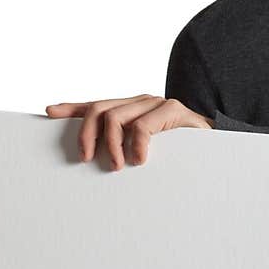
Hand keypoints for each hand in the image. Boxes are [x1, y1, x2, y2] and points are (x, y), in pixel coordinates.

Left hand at [45, 95, 213, 169]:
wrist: (219, 154)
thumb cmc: (181, 158)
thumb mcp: (145, 154)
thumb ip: (123, 151)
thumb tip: (93, 162)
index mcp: (132, 110)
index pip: (96, 104)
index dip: (72, 108)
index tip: (49, 113)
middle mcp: (141, 102)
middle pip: (100, 109)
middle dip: (86, 134)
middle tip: (86, 159)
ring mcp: (157, 104)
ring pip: (116, 117)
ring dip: (110, 145)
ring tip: (115, 166)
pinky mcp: (174, 111)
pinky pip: (143, 126)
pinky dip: (136, 145)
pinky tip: (139, 160)